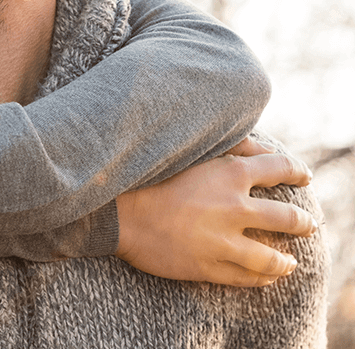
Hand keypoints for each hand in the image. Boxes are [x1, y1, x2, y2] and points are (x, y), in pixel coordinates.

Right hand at [116, 137, 317, 285]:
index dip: (296, 172)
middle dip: (303, 222)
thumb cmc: (149, 175)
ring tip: (290, 262)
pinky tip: (265, 278)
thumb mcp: (190, 150)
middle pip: (287, 218)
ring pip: (272, 258)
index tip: (303, 176)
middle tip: (307, 224)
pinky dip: (262, 279)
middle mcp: (234, 207)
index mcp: (230, 173)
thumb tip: (262, 150)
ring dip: (286, 261)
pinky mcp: (209, 266)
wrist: (118, 212)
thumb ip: (230, 146)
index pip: (279, 169)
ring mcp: (223, 241)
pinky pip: (247, 279)